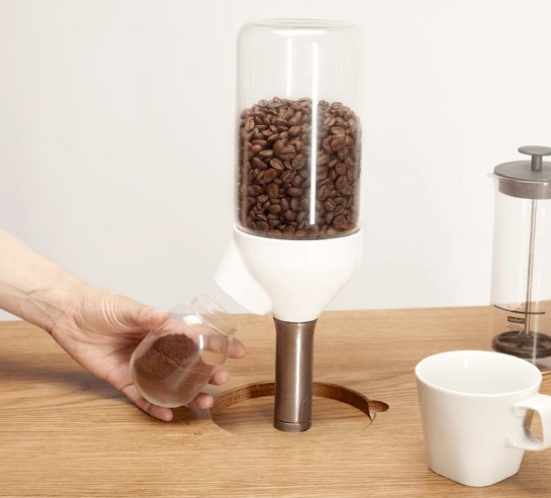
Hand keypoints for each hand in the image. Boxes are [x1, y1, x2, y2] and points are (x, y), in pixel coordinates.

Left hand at [49, 285, 245, 421]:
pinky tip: (169, 414)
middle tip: (222, 379)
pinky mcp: (123, 379)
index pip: (195, 336)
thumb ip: (145, 314)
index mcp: (162, 329)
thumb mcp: (125, 307)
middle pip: (188, 365)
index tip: (237, 350)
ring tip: (204, 402)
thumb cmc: (100, 305)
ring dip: (188, 394)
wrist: (69, 316)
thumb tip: (163, 318)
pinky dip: (154, 407)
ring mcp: (141, 366)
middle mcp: (156, 349)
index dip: (217, 343)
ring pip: (170, 384)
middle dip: (208, 373)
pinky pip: (142, 398)